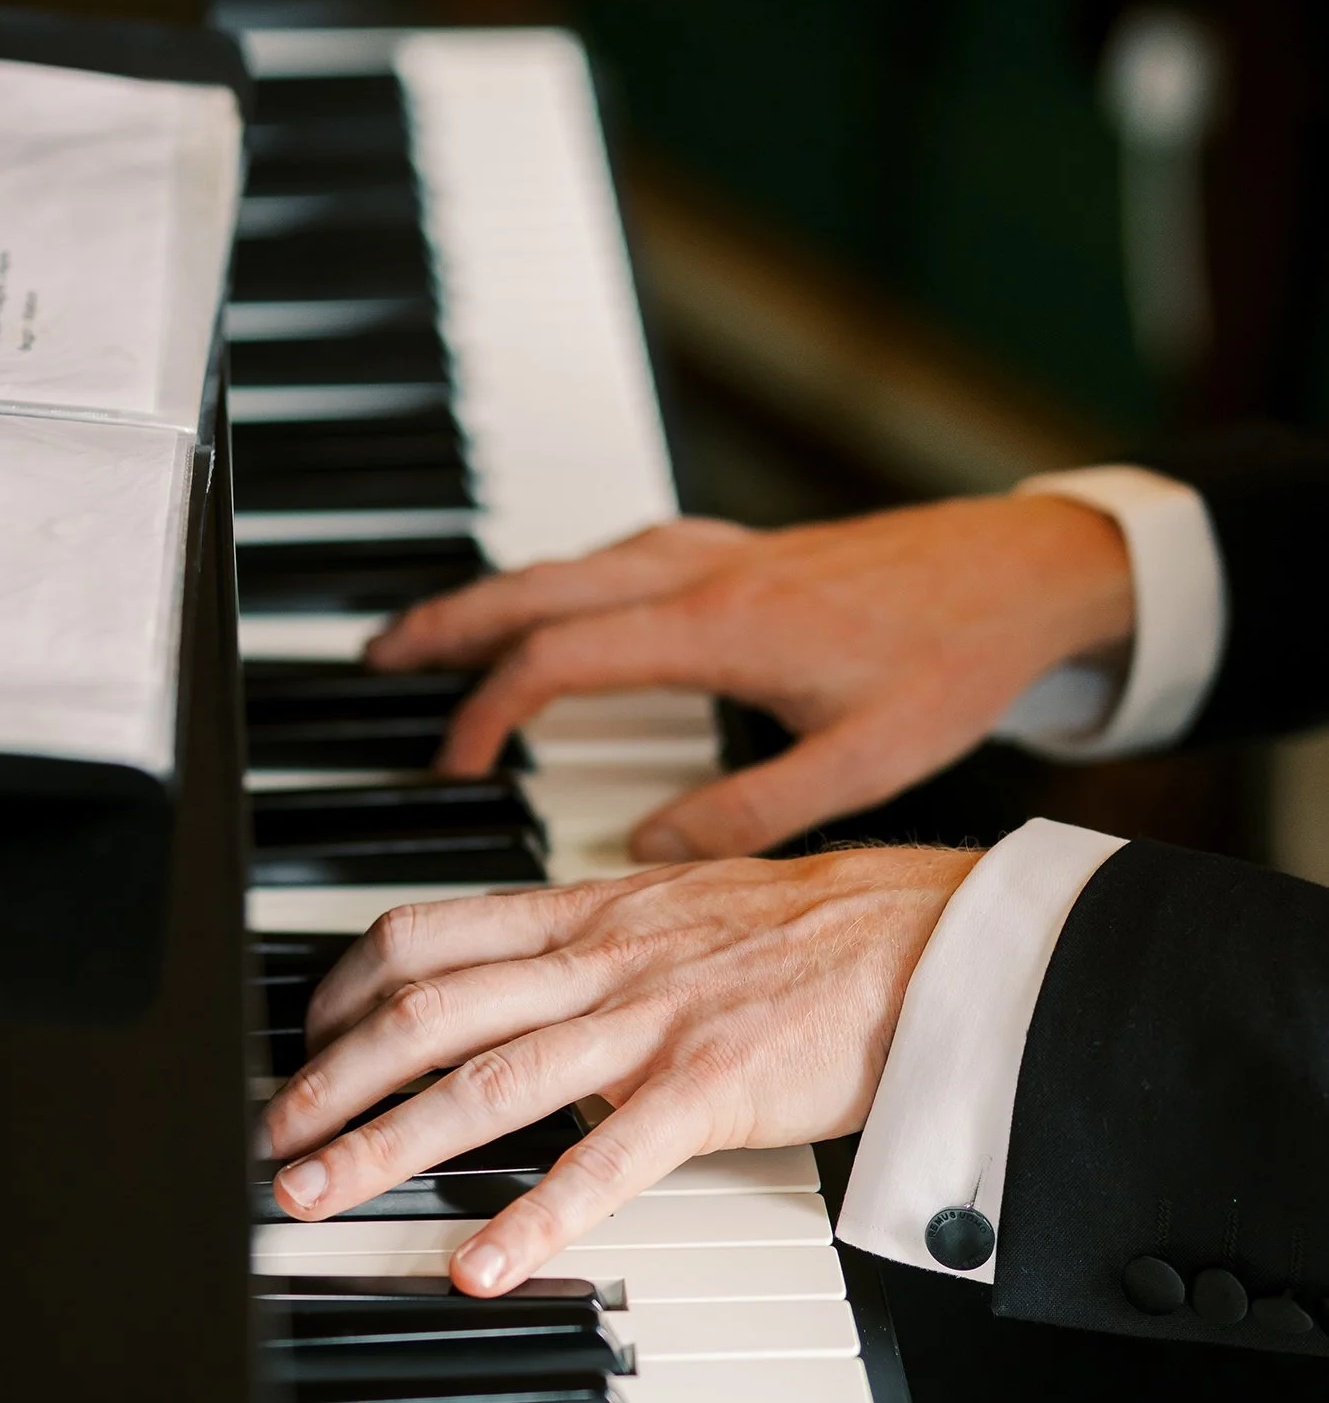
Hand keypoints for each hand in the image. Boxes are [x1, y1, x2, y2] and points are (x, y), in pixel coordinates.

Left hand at [262, 846, 978, 1294]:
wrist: (932, 936)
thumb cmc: (817, 933)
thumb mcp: (682, 909)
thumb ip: (599, 941)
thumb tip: (532, 972)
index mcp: (589, 914)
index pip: (427, 934)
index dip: (345, 989)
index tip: (306, 1038)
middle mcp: (601, 960)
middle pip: (426, 1007)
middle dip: (332, 1077)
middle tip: (274, 1139)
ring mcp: (651, 1022)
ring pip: (488, 1078)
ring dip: (387, 1141)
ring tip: (317, 1195)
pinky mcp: (712, 1087)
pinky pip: (605, 1162)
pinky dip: (533, 1218)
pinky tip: (478, 1266)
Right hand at [365, 495, 1132, 859]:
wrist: (1027, 568)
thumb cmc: (954, 657)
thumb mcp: (861, 762)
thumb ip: (750, 814)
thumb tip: (649, 854)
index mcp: (718, 628)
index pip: (557, 660)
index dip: (488, 713)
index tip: (456, 767)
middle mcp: (701, 575)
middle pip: (534, 588)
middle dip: (444, 624)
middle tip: (376, 664)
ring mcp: (716, 552)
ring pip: (568, 563)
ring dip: (493, 597)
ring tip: (433, 636)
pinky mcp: (737, 549)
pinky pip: (614, 556)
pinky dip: (556, 584)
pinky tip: (552, 611)